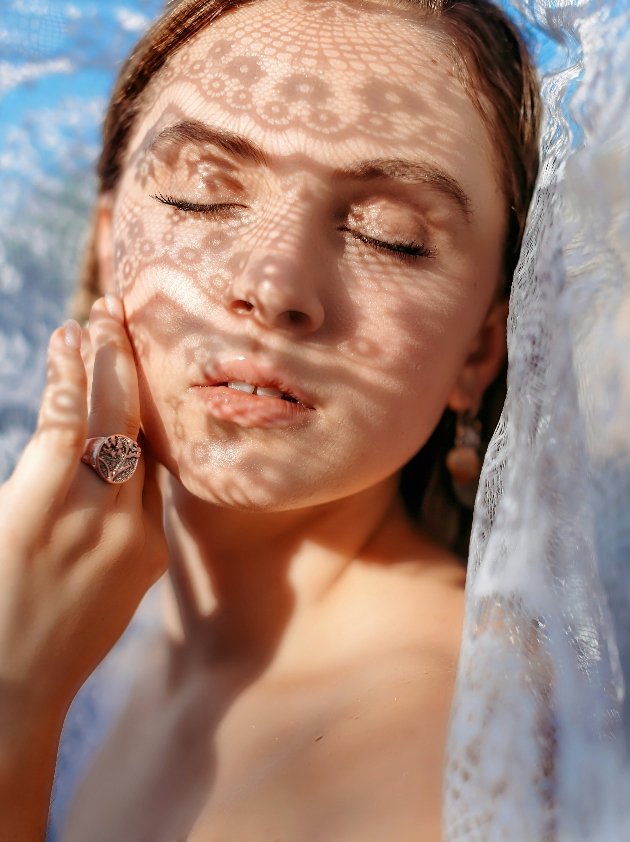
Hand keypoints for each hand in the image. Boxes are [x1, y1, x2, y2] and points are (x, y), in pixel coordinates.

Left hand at [0, 295, 167, 838]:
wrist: (10, 696)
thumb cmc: (45, 652)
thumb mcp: (102, 603)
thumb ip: (115, 548)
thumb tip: (113, 500)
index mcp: (148, 552)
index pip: (157, 469)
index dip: (153, 415)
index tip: (151, 380)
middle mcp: (133, 526)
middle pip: (146, 432)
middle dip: (138, 373)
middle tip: (129, 320)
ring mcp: (93, 513)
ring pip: (112, 417)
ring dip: (105, 362)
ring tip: (99, 317)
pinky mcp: (46, 505)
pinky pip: (68, 424)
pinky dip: (69, 377)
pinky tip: (67, 342)